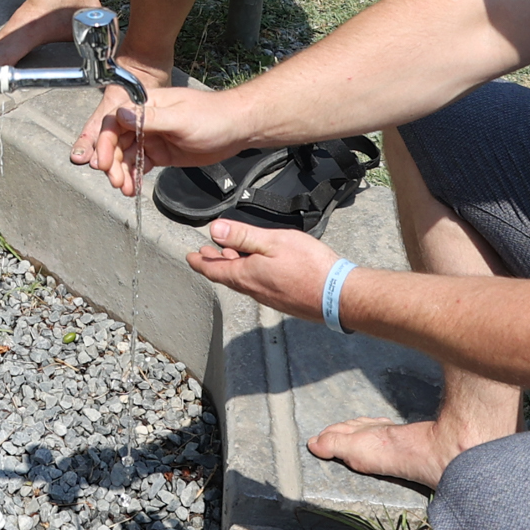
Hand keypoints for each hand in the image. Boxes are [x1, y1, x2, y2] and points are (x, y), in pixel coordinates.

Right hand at [72, 81, 243, 196]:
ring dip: (122, 172)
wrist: (237, 129)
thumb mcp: (181, 118)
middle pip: (116, 140)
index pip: (115, 121)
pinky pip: (140, 164)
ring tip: (125, 188)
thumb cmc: (213, 116)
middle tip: (115, 180)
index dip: (105, 142)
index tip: (103, 162)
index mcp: (147, 104)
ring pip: (126, 155)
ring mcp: (152, 137)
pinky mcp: (161, 152)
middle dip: (111, 162)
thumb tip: (121, 114)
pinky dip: (134, 176)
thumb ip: (150, 119)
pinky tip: (132, 188)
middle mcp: (145, 120)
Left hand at [187, 217, 338, 320]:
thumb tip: (214, 230)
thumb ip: (243, 236)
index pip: (214, 270)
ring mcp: (270, 297)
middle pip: (227, 276)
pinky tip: (257, 267)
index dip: (200, 262)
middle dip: (214, 263)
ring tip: (228, 256)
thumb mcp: (273, 242)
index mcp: (247, 276)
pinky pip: (258, 286)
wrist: (338, 296)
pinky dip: (249, 274)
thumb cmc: (310, 266)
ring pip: (243, 281)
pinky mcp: (284, 300)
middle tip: (204, 254)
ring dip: (232, 268)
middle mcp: (255, 290)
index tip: (190, 257)